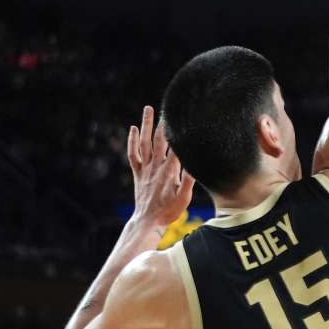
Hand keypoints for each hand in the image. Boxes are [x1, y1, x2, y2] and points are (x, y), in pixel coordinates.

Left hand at [128, 106, 194, 231]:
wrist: (147, 221)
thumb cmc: (169, 211)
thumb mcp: (185, 197)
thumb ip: (189, 178)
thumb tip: (195, 161)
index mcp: (169, 171)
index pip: (176, 147)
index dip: (180, 132)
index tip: (184, 117)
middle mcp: (156, 167)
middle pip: (159, 140)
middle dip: (163, 123)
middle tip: (167, 107)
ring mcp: (145, 169)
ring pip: (145, 143)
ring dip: (146, 125)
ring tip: (148, 108)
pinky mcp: (138, 173)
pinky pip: (133, 154)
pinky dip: (133, 141)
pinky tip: (134, 129)